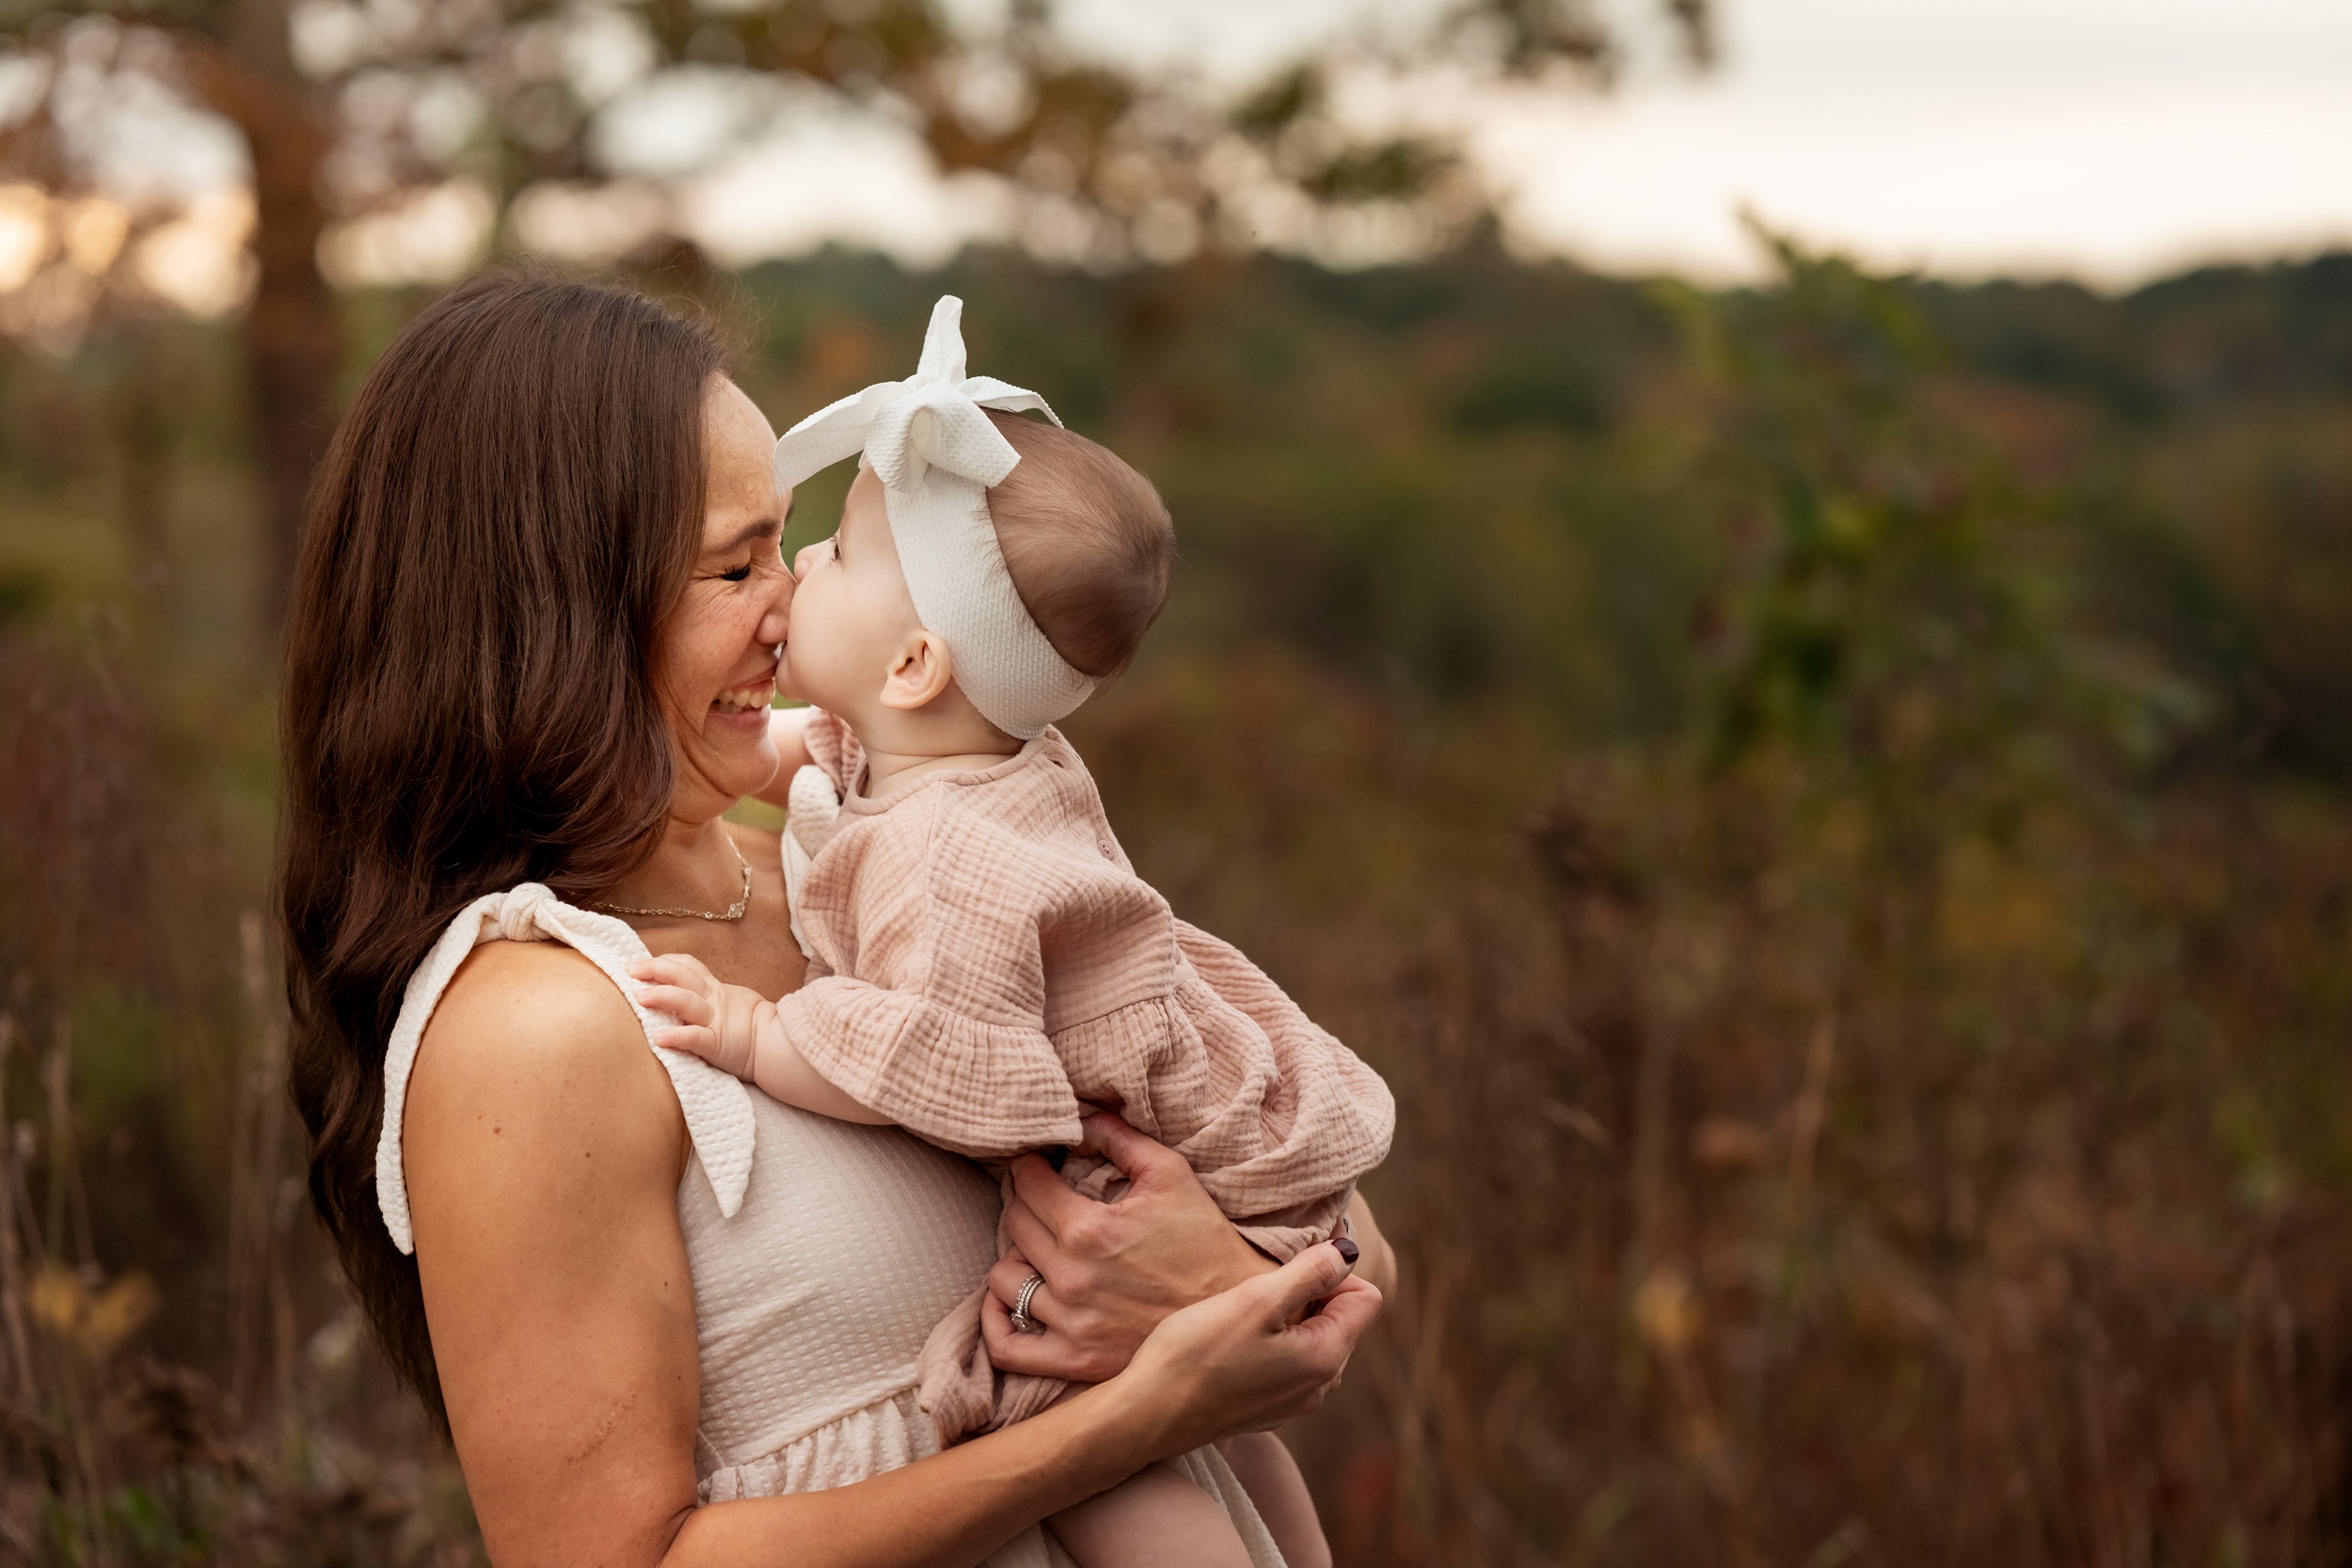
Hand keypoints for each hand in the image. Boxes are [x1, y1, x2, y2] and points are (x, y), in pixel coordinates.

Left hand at [629, 953, 768, 1080]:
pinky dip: (678, 1036)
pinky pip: (696, 1038)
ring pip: (687, 1002)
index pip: (688, 966)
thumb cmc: (748, 1029)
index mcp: (714, 990)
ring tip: (639, 998)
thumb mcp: (727, 1004)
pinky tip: (659, 1038)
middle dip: (655, 970)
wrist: (779, 1047)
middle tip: (630, 971)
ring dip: (662, 996)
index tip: (639, 964)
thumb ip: (704, 997)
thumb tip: (669, 993)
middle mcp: (713, 1001)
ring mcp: (715, 1021)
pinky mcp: (718, 1045)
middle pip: (683, 977)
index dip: (664, 961)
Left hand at [981, 1113, 1279, 1382]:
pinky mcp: (1074, 1361)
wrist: (1236, 1313)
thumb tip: (1081, 1116)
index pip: (1026, 1183)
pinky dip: (996, 1321)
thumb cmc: (1206, 1240)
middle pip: (1013, 1224)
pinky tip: (1011, 1301)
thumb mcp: (1171, 1173)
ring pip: (1003, 1280)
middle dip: (1025, 1202)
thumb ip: (1120, 1138)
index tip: (1039, 1162)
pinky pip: (1006, 1345)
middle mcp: (1071, 1278)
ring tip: (1040, 1248)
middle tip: (1044, 1197)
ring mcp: (1070, 1324)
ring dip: (1016, 1257)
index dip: (1028, 1164)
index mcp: (1089, 1229)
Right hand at [1113, 1243, 1381, 1451]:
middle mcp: (1319, 1387)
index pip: (1366, 1297)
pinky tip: (1230, 1337)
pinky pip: (1285, 1361)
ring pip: (1310, 1338)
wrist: (1145, 1416)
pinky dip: (1268, 1339)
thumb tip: (1347, 1251)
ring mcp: (1292, 1402)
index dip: (1335, 1268)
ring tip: (1243, 1305)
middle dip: (1311, 1290)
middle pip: (1340, 1317)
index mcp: (1326, 1359)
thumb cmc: (1195, 1354)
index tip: (1292, 1256)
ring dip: (1287, 1314)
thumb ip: (1308, 1273)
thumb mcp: (1255, 1300)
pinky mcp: (1264, 1408)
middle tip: (1262, 1279)